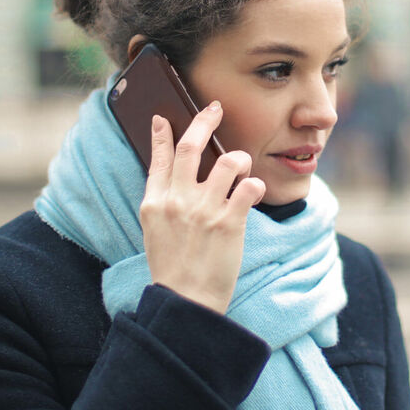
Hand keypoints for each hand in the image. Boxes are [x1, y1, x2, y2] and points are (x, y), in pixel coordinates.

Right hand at [139, 102, 265, 312]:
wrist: (186, 301)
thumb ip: (163, 201)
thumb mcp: (155, 231)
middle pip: (191, 146)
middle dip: (204, 120)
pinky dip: (254, 185)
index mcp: (155, 203)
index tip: (165, 117)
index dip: (162, 133)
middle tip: (215, 108)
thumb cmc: (172, 267)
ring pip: (229, 161)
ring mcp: (204, 210)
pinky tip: (252, 192)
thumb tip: (173, 175)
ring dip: (239, 158)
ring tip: (242, 167)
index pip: (158, 157)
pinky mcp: (230, 222)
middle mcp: (178, 201)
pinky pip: (249, 187)